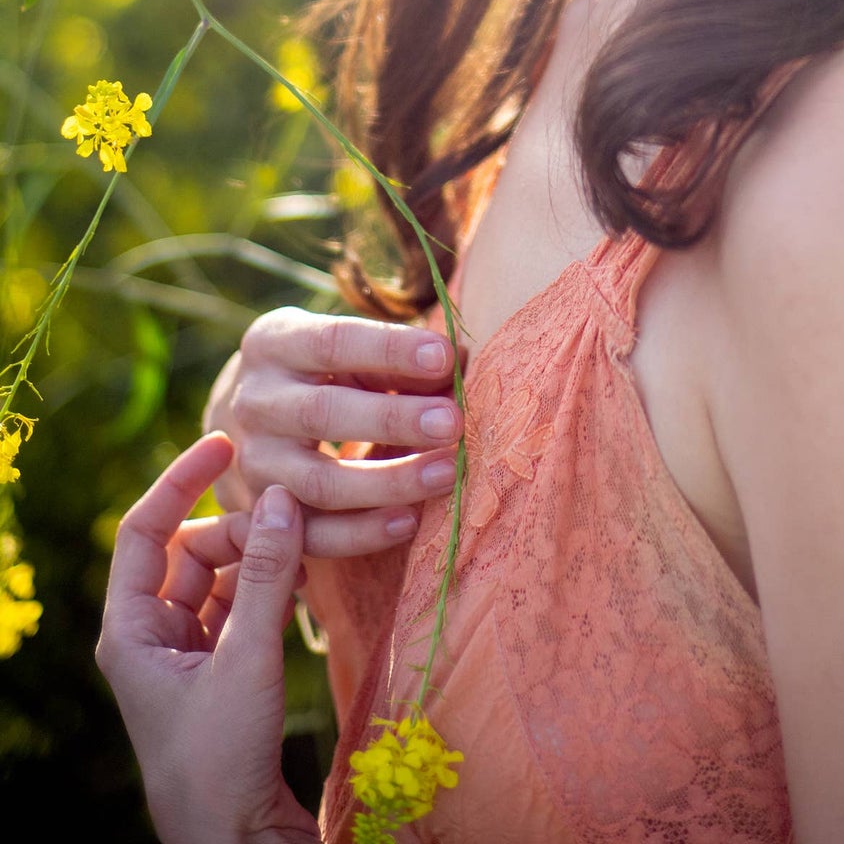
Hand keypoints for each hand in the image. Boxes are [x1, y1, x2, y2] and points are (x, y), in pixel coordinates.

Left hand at [96, 431, 317, 843]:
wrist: (233, 842)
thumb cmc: (219, 760)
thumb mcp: (245, 661)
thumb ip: (268, 578)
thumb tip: (283, 496)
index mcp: (129, 630)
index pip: (142, 531)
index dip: (180, 481)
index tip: (226, 442)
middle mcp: (152, 634)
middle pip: (192, 549)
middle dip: (243, 528)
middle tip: (296, 517)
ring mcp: (187, 652)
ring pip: (225, 574)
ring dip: (265, 557)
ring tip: (311, 547)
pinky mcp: (222, 669)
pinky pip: (246, 604)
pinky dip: (275, 587)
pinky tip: (310, 580)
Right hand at [203, 306, 460, 556]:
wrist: (250, 417)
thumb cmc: (321, 371)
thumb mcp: (349, 348)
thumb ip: (398, 359)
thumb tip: (455, 371)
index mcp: (274, 344)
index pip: (332, 342)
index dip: (389, 349)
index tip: (444, 357)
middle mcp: (254, 403)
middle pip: (321, 415)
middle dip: (393, 419)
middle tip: (453, 422)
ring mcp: (252, 464)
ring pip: (318, 483)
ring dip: (388, 482)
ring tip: (447, 473)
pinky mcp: (260, 517)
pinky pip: (312, 535)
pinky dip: (361, 534)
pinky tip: (409, 522)